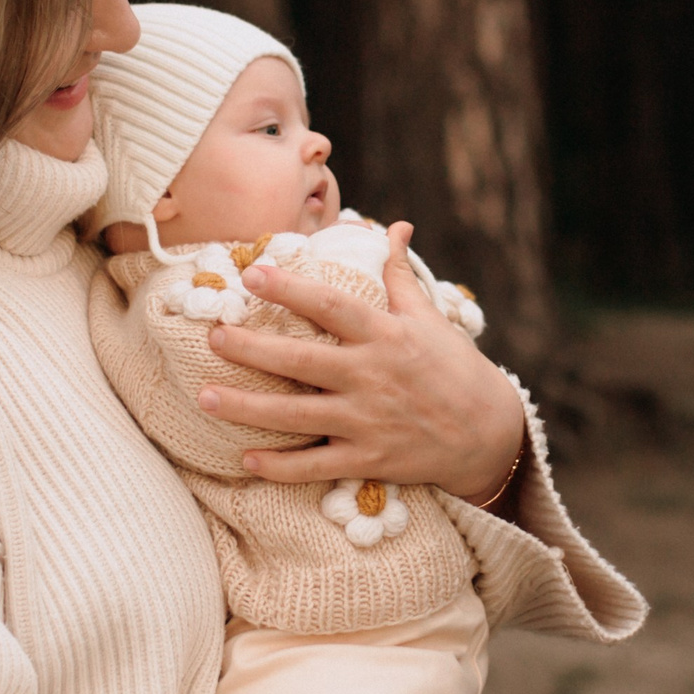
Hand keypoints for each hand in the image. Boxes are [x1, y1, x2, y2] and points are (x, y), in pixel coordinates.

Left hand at [199, 222, 528, 500]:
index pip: (331, 306)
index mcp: (386, 336)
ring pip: (296, 415)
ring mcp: (368, 421)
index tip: (252, 273)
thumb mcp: (431, 318)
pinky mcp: (369, 458)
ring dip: (247, 408)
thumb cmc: (455, 369)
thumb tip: (396, 227)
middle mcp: (372, 377)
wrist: (488, 434)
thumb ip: (400, 275)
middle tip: (213, 336)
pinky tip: (246, 460)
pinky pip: (315, 465)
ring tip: (205, 396)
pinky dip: (280, 466)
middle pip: (301, 361)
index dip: (291, 288)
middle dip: (252, 349)